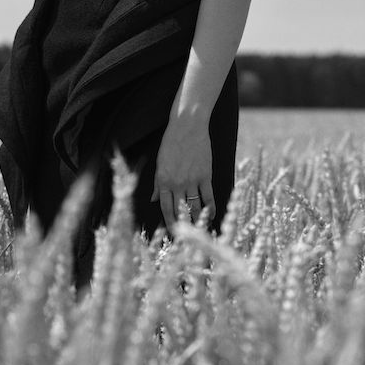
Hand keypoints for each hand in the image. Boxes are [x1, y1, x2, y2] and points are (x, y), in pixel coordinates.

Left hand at [151, 112, 214, 232]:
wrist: (188, 126)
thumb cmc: (171, 142)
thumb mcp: (160, 163)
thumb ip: (158, 183)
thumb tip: (154, 200)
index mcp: (163, 181)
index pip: (166, 208)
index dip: (169, 223)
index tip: (172, 234)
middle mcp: (177, 183)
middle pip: (181, 211)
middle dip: (184, 225)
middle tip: (187, 237)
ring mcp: (192, 180)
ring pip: (195, 206)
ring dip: (197, 219)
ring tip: (199, 229)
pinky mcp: (205, 175)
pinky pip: (208, 196)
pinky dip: (210, 208)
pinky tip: (211, 215)